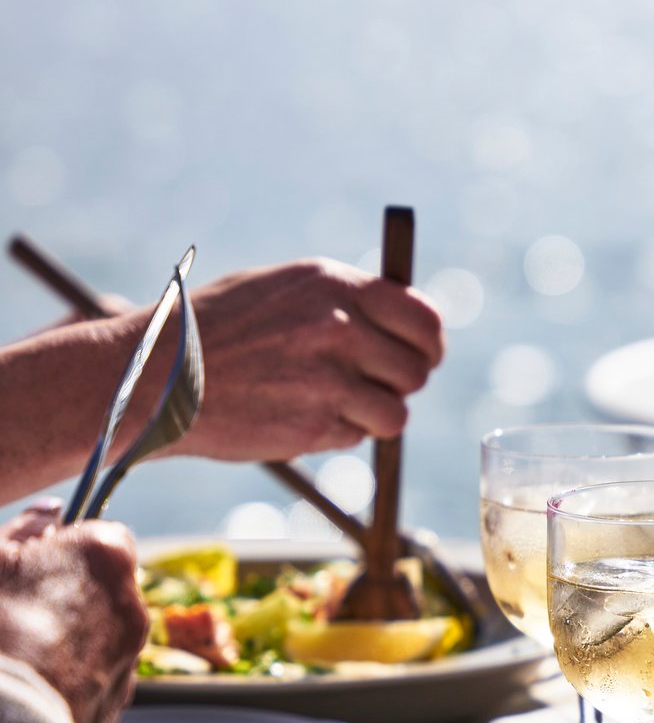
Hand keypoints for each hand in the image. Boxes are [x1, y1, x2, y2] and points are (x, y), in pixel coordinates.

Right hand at [0, 519, 147, 722]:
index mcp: (106, 557)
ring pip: (98, 637)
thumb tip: (47, 512)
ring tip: (19, 656)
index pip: (99, 535)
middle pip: (100, 589)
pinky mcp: (115, 706)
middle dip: (64, 595)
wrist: (5, 721)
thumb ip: (23, 529)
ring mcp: (129, 659)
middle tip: (16, 611)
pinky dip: (67, 680)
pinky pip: (92, 681)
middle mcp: (132, 606)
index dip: (63, 547)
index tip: (31, 563)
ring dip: (67, 639)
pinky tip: (31, 688)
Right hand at [170, 258, 445, 460]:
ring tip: (333, 403)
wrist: (155, 375)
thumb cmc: (217, 330)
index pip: (424, 318)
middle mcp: (338, 327)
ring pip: (395, 412)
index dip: (429, 343)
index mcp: (333, 285)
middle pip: (416, 370)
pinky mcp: (314, 424)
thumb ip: (343, 302)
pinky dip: (339, 433)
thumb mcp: (283, 289)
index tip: (423, 355)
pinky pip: (357, 437)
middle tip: (373, 386)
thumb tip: (404, 323)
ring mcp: (328, 378)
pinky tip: (299, 416)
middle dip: (400, 383)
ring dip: (374, 416)